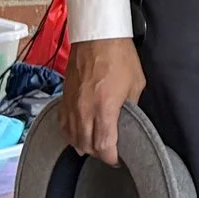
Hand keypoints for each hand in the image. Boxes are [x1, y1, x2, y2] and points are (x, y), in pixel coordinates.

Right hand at [63, 37, 146, 166]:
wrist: (97, 37)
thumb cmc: (119, 57)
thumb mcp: (136, 84)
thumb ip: (131, 107)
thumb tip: (128, 120)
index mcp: (104, 109)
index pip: (103, 146)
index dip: (111, 158)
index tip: (117, 160)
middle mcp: (84, 111)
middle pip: (86, 146)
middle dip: (98, 153)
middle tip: (109, 152)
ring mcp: (71, 106)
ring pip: (72, 138)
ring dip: (83, 146)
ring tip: (94, 146)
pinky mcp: (64, 99)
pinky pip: (63, 125)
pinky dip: (70, 134)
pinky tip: (77, 134)